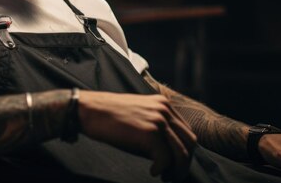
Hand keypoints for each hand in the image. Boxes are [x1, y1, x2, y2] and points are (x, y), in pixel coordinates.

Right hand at [78, 91, 196, 181]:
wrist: (90, 110)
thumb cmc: (111, 117)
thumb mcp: (140, 116)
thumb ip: (157, 128)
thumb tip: (170, 155)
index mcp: (164, 104)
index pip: (186, 132)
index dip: (184, 152)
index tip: (175, 165)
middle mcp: (165, 110)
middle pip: (189, 142)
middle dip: (184, 163)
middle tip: (173, 175)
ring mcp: (158, 120)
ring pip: (181, 152)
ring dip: (176, 170)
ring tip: (166, 177)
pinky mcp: (149, 132)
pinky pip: (165, 158)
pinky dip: (161, 169)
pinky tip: (153, 171)